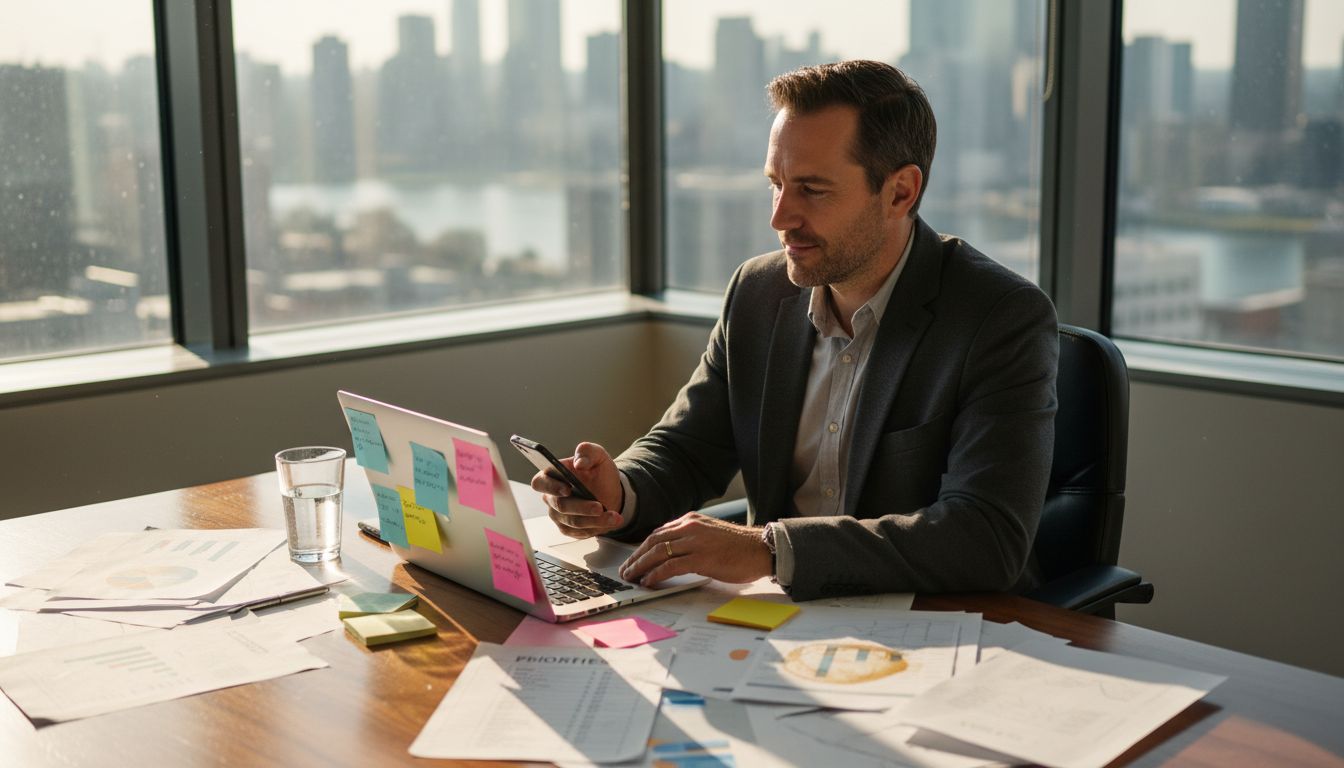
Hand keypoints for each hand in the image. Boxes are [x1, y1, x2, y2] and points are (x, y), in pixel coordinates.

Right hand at [530, 442, 624, 538]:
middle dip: (581, 507)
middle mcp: (551, 497)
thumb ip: (588, 452)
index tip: (568, 489)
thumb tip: (579, 462)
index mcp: (552, 476)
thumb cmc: (598, 472)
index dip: (551, 486)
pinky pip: (580, 531)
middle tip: (599, 506)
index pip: (540, 482)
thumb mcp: (598, 456)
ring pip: (573, 521)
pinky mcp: (568, 528)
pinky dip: (599, 526)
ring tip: (613, 515)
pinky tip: (612, 520)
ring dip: (595, 519)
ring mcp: (559, 515)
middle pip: (560, 505)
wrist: (611, 491)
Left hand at [619, 513, 771, 585]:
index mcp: (692, 520)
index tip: (634, 559)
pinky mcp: (701, 558)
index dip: (643, 548)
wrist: (762, 549)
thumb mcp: (710, 535)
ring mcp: (696, 542)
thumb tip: (673, 553)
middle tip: (626, 570)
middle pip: (653, 541)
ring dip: (641, 566)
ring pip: (658, 552)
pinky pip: (671, 566)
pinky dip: (656, 574)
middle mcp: (691, 527)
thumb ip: (692, 539)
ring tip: (632, 577)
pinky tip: (649, 581)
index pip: (659, 533)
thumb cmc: (740, 547)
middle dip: (636, 557)